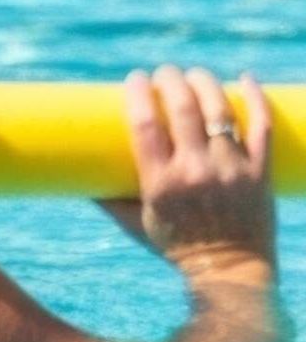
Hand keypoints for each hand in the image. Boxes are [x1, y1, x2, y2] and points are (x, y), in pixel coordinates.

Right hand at [106, 66, 275, 280]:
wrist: (228, 269)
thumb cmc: (176, 246)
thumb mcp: (136, 223)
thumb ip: (108, 199)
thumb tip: (79, 178)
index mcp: (160, 183)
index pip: (145, 125)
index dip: (139, 94)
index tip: (135, 78)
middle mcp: (196, 171)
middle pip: (183, 108)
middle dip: (171, 80)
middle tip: (164, 72)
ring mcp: (231, 168)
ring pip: (220, 110)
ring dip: (205, 82)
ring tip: (195, 74)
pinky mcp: (259, 171)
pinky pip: (262, 125)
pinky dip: (255, 97)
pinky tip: (245, 78)